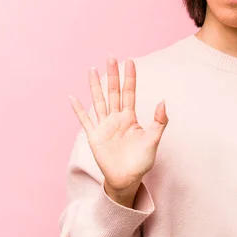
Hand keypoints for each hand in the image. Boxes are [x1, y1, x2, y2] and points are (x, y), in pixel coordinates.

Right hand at [69, 57, 168, 196]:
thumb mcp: (154, 140)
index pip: (129, 92)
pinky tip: (73, 98)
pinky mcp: (94, 137)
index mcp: (130, 117)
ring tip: (91, 69)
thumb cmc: (141, 161)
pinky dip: (78, 110)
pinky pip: (85, 121)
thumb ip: (160, 121)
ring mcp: (104, 126)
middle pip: (113, 92)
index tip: (129, 60)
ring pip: (98, 101)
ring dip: (94, 86)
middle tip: (111, 57)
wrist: (127, 179)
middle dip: (112, 74)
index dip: (129, 77)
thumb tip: (163, 101)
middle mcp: (116, 118)